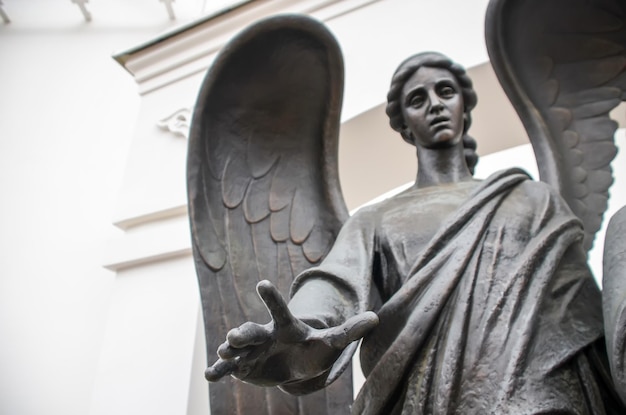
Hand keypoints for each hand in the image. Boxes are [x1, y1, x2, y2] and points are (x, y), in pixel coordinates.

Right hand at [205, 280, 377, 385]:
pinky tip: (208, 377)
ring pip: (238, 348)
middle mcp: (265, 335)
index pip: (279, 310)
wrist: (296, 366)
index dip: (272, 297)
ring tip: (223, 354)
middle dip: (243, 333)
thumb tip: (376, 317)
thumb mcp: (332, 342)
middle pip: (253, 330)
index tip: (263, 283)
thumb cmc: (313, 349)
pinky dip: (219, 371)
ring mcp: (253, 351)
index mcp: (286, 326)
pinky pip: (229, 368)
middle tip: (235, 336)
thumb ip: (350, 331)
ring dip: (229, 350)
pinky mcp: (244, 367)